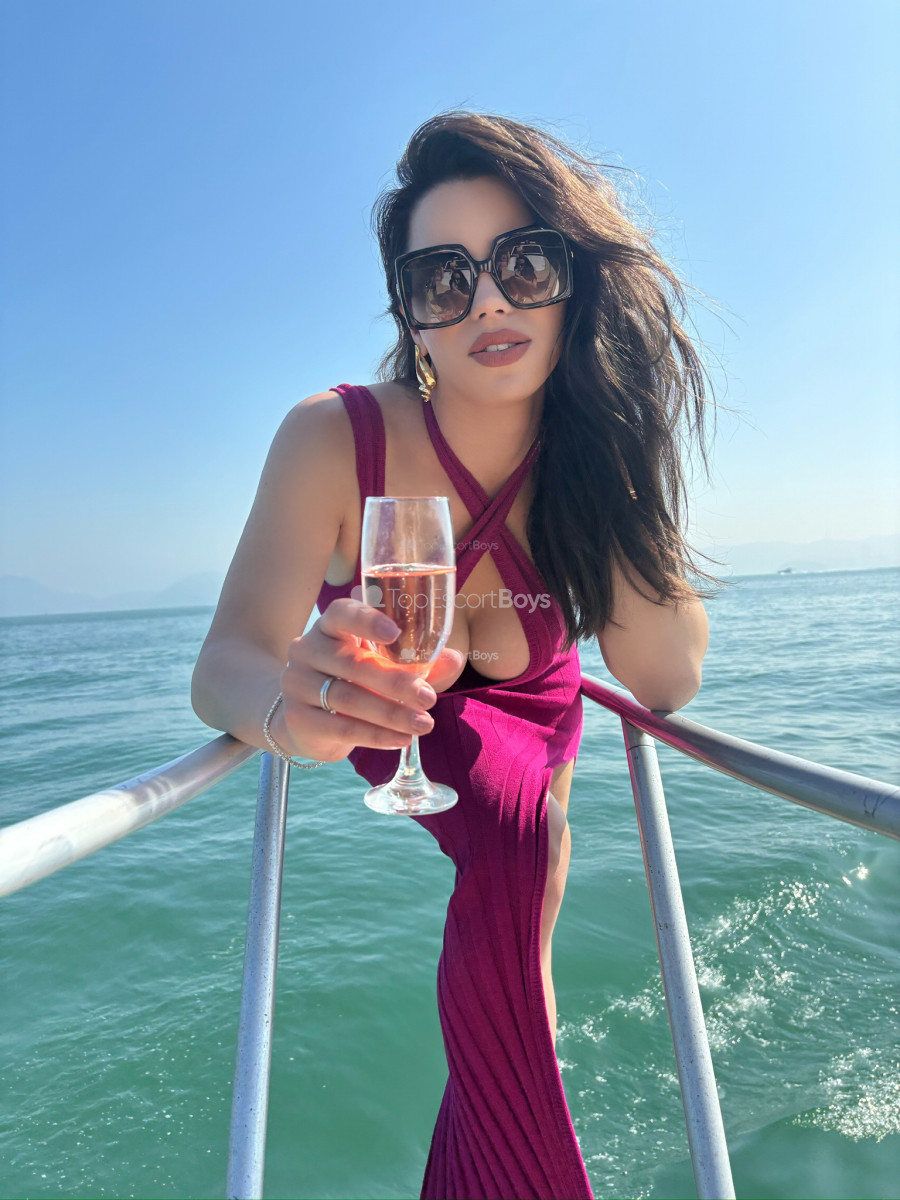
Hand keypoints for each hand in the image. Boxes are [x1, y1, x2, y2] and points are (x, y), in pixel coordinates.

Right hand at [272, 598, 461, 761]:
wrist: (305, 719)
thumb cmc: (352, 682)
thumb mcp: (381, 666)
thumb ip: (416, 661)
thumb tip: (454, 658)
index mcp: (330, 627)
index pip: (342, 613)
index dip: (367, 620)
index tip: (396, 632)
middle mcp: (307, 649)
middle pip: (352, 663)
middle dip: (396, 682)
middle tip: (430, 698)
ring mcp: (297, 684)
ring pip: (348, 698)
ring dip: (391, 714)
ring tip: (424, 724)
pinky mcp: (297, 718)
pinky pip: (340, 727)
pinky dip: (375, 735)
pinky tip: (401, 739)